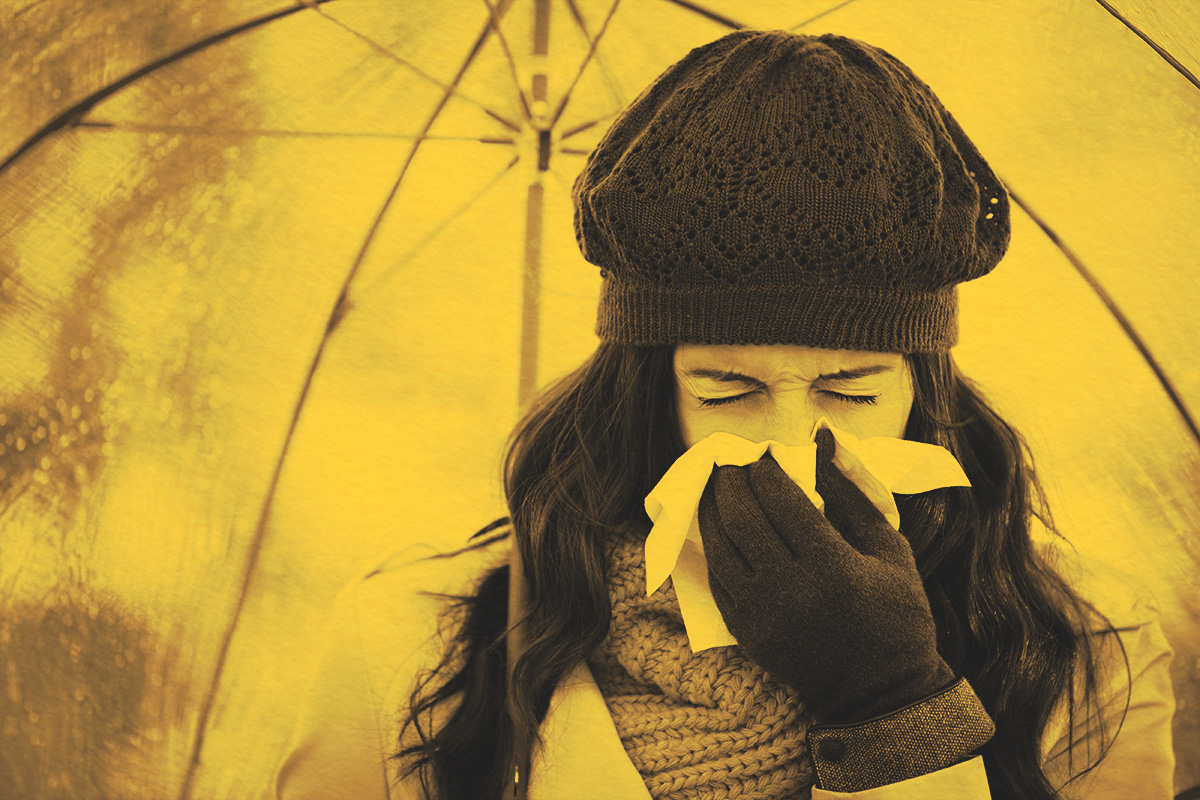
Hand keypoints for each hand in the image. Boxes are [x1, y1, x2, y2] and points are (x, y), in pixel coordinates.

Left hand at [697, 428, 954, 723]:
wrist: (881, 691)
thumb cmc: (896, 612)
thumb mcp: (889, 547)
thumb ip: (852, 490)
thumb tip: (821, 437)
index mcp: (832, 566)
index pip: (782, 501)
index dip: (765, 471)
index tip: (763, 454)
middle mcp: (791, 590)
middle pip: (742, 519)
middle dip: (731, 482)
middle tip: (731, 462)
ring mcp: (763, 615)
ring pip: (719, 548)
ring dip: (712, 510)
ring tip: (717, 487)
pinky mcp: (747, 634)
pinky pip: (716, 580)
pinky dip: (712, 547)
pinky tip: (716, 527)